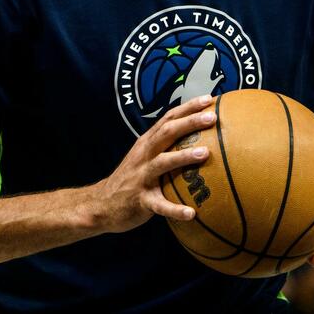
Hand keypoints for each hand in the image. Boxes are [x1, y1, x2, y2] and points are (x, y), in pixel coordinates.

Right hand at [95, 95, 215, 233]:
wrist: (101, 204)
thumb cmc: (132, 178)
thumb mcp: (145, 156)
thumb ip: (165, 146)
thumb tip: (199, 139)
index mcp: (147, 143)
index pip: (168, 119)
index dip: (188, 108)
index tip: (209, 99)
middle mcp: (144, 155)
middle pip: (166, 133)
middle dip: (189, 123)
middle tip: (212, 117)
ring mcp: (141, 177)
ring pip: (162, 163)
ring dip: (183, 157)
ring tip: (205, 153)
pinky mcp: (140, 200)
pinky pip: (159, 205)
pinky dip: (175, 209)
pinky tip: (191, 213)